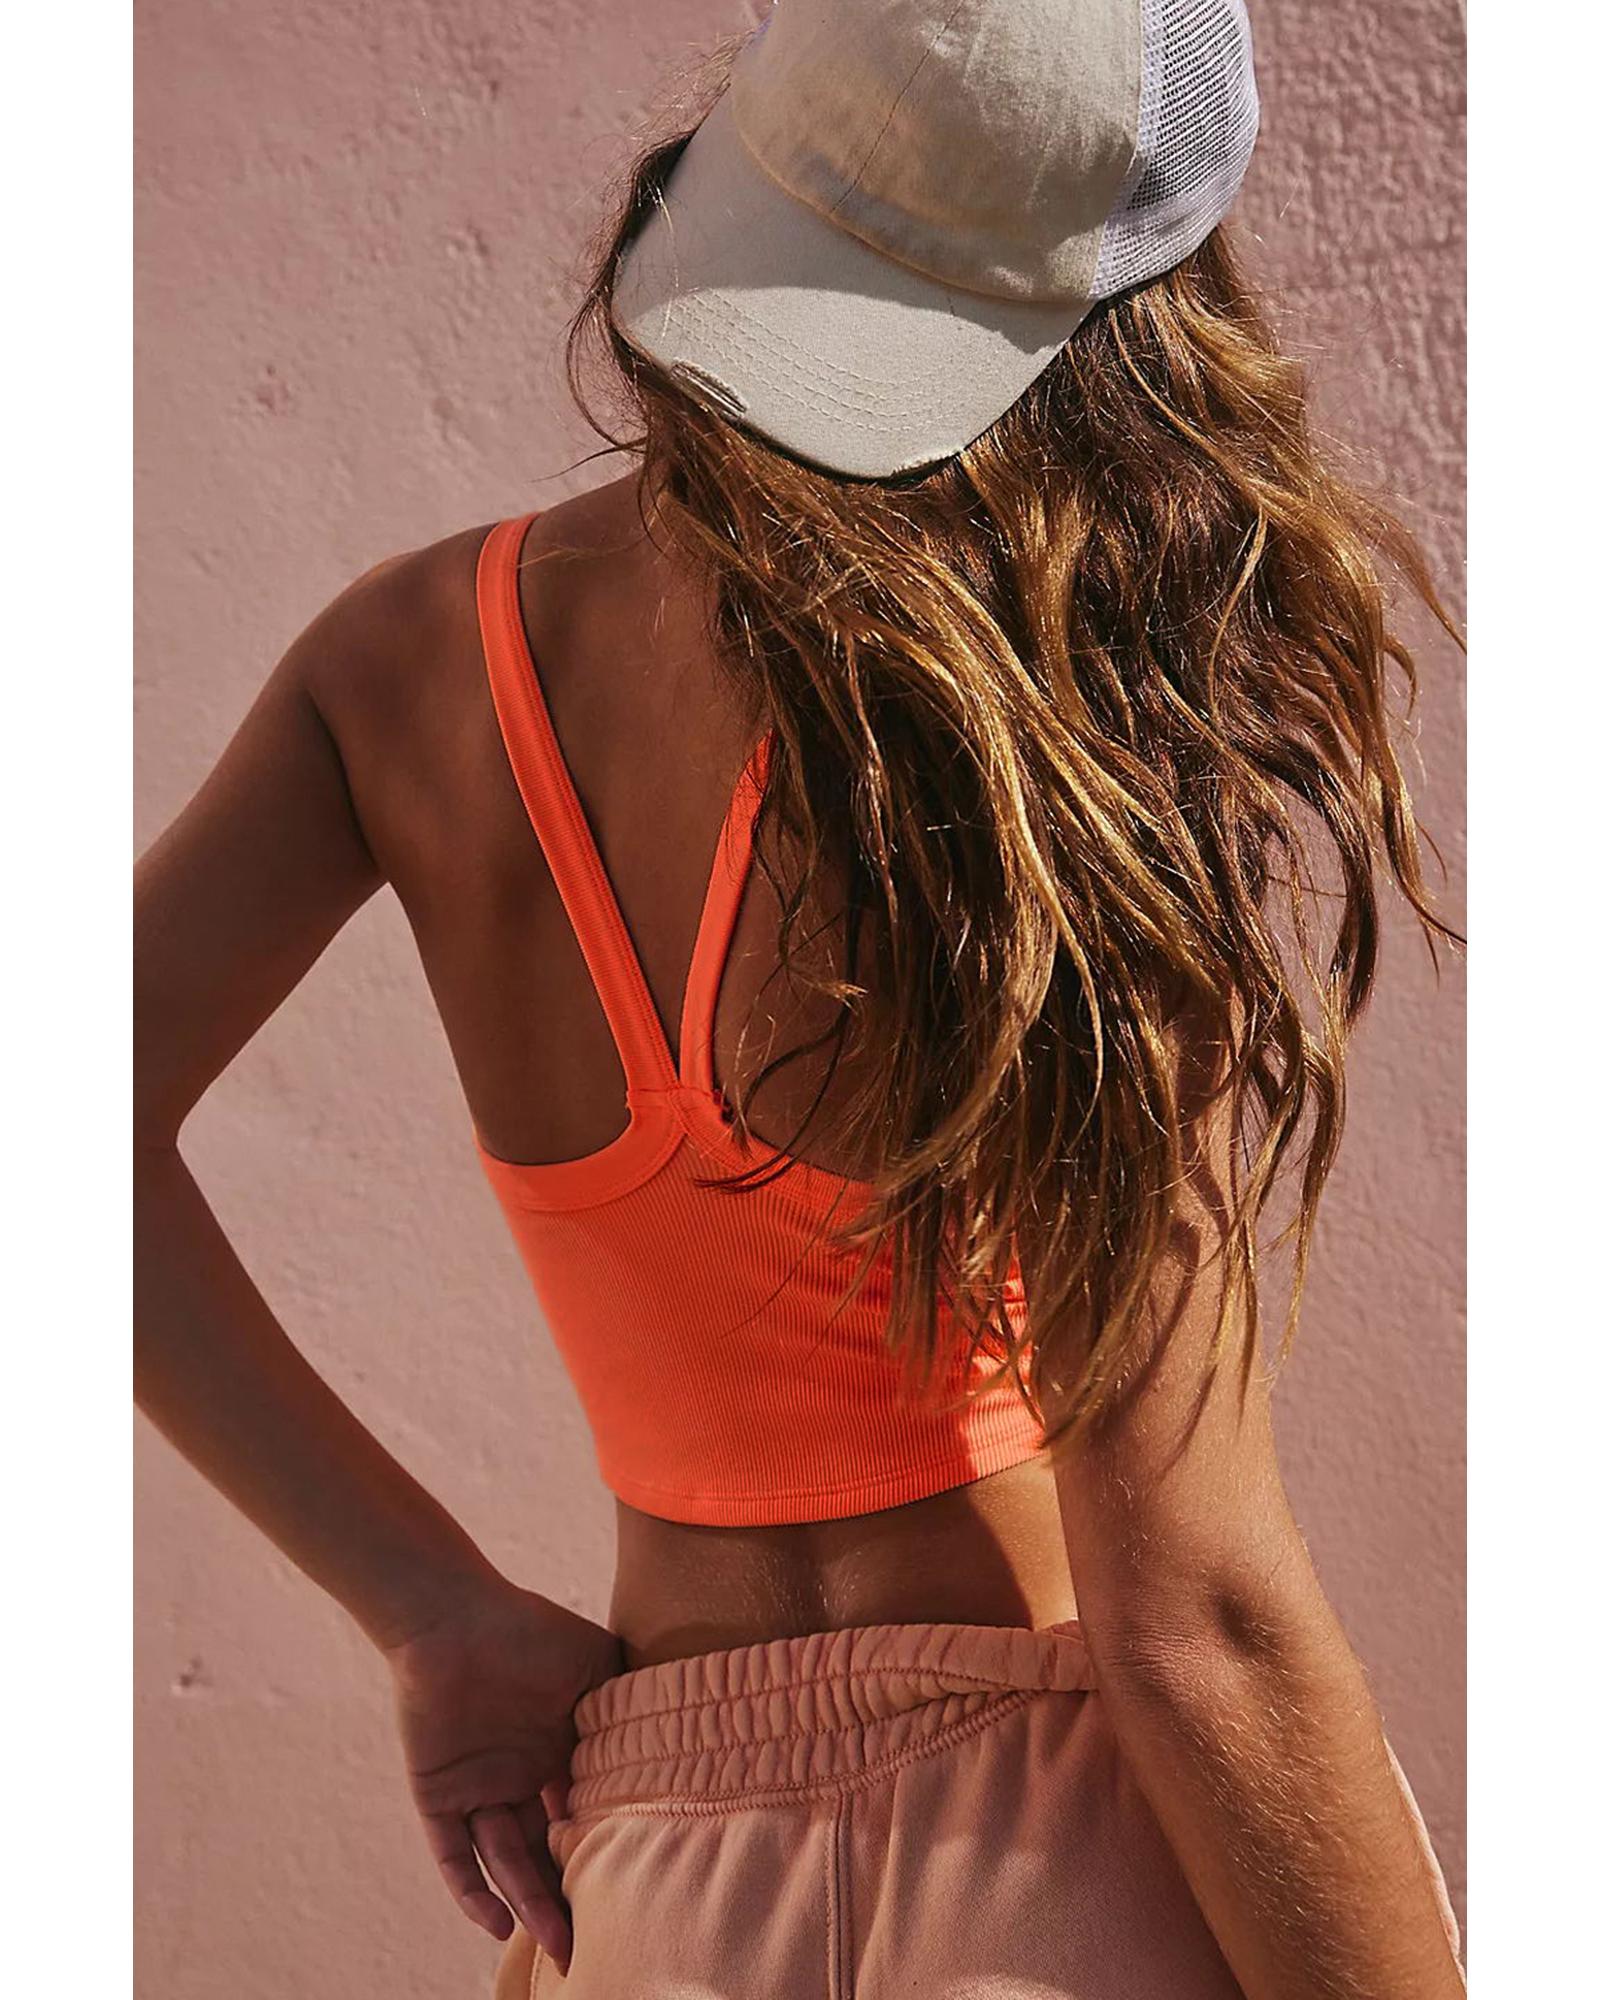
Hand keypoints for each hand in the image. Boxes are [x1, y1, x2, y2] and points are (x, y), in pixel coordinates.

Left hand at [382, 1575, 622, 1971]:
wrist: (456, 1616)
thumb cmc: (529, 1631)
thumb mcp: (594, 1663)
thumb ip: (625, 1700)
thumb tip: (673, 1731)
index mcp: (557, 1750)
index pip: (581, 1815)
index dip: (602, 1850)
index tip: (634, 1887)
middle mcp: (520, 1777)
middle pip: (544, 1851)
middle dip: (565, 1898)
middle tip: (592, 1943)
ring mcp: (479, 1789)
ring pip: (505, 1861)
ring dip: (527, 1903)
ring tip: (556, 1942)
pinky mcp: (438, 1796)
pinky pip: (452, 1855)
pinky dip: (470, 1891)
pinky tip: (495, 1923)